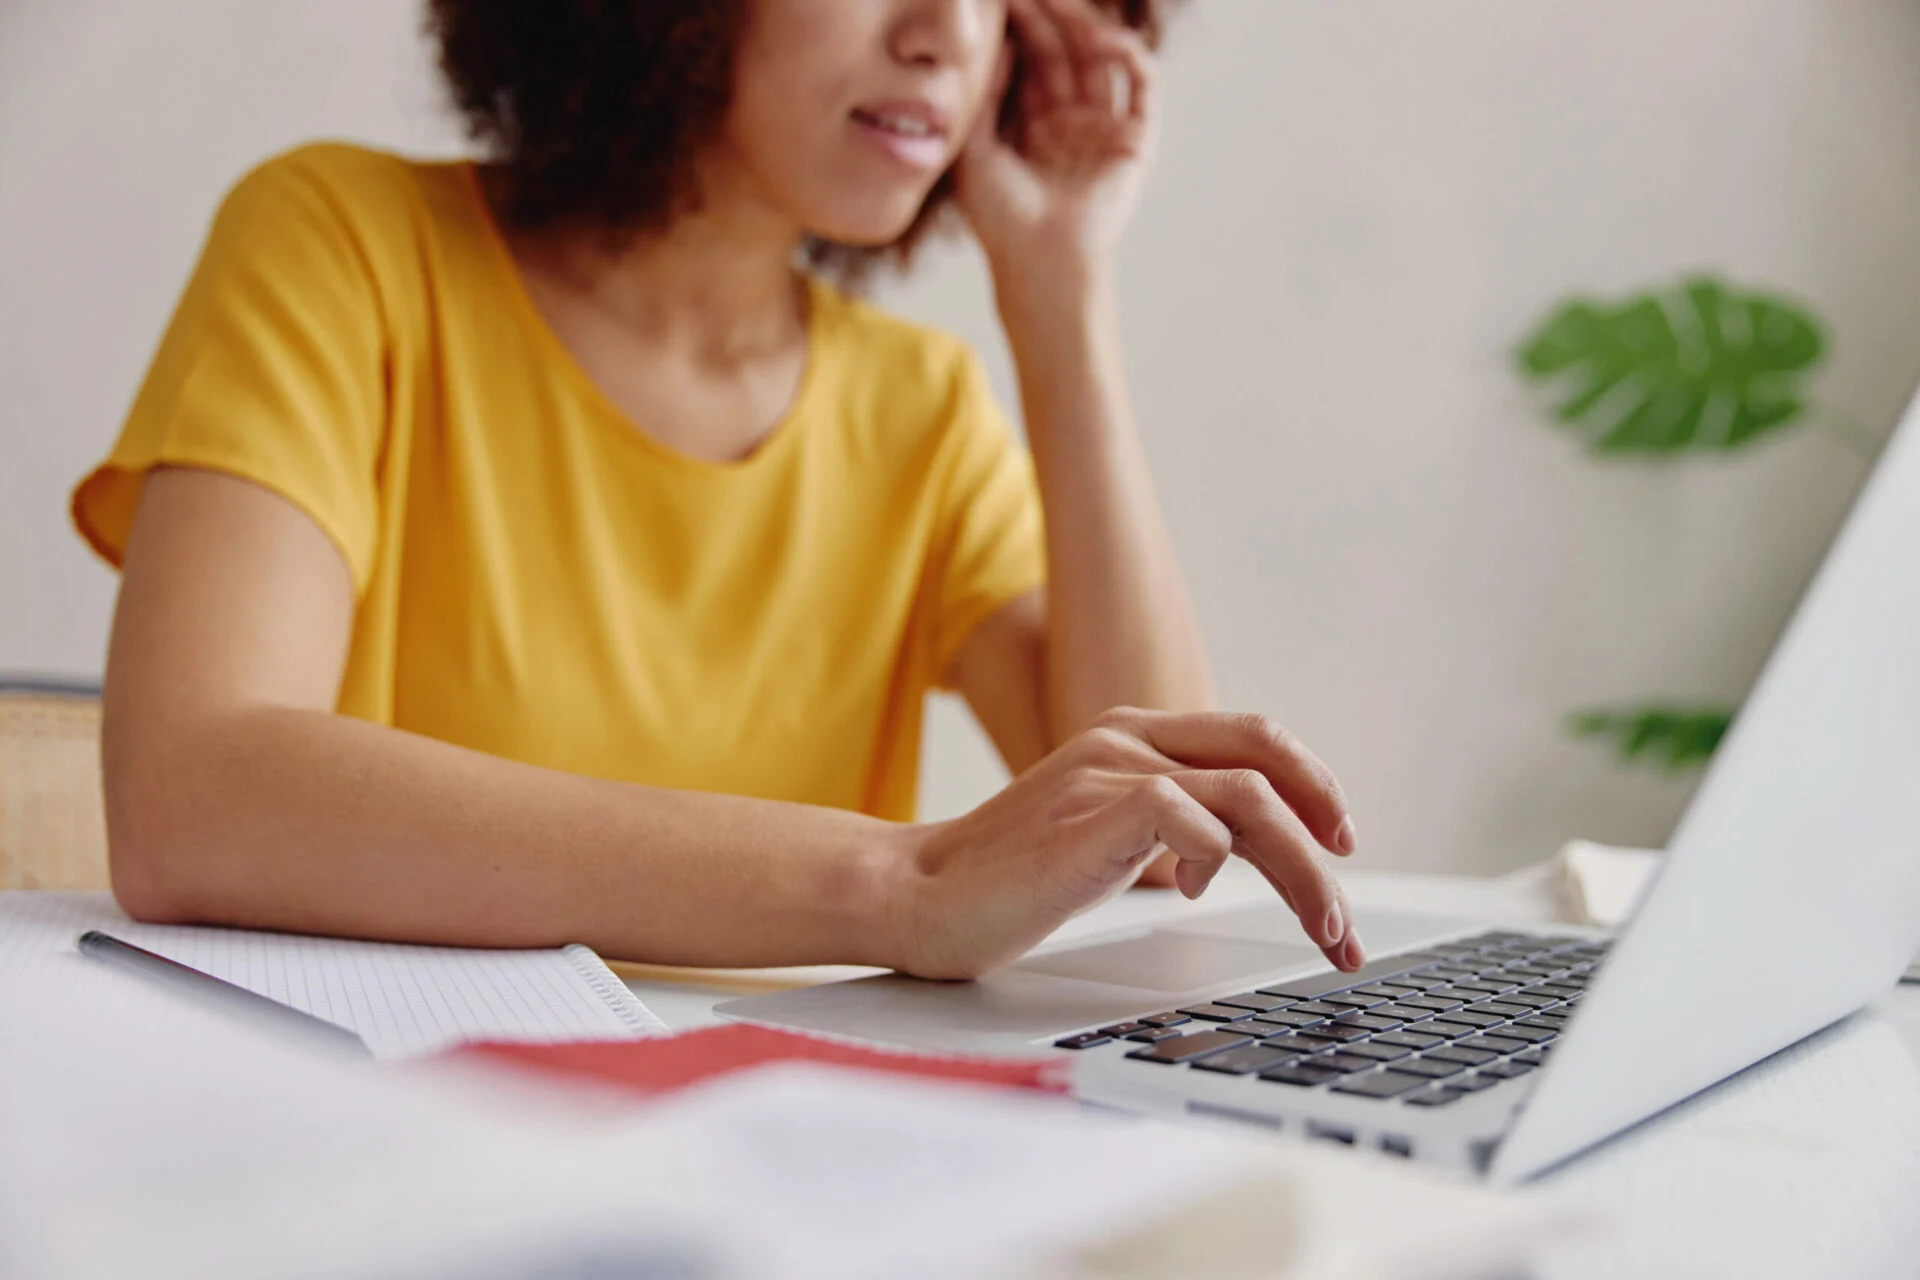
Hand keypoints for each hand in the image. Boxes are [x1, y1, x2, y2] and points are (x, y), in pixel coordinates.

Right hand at [885, 708, 1362, 979]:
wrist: (917, 895)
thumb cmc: (1005, 877)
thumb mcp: (1101, 834)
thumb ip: (1160, 823)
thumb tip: (1227, 854)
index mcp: (1129, 736)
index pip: (1249, 736)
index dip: (1310, 781)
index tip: (1339, 839)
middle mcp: (1125, 740)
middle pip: (1263, 758)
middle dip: (1325, 822)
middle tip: (1350, 890)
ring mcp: (1108, 771)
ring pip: (1247, 796)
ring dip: (1302, 869)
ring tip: (1323, 927)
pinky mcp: (1092, 814)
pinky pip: (1189, 818)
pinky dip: (1216, 859)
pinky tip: (1195, 894)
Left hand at [955, 0, 1155, 289]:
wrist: (1038, 262)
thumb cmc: (1001, 220)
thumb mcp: (974, 150)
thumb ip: (984, 98)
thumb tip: (997, 46)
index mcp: (1034, 126)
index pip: (1034, 62)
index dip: (1024, 28)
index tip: (1005, 1)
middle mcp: (1071, 123)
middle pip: (1067, 54)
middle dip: (1052, 17)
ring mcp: (1104, 129)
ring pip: (1102, 61)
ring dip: (1086, 26)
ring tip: (1062, 2)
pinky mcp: (1135, 140)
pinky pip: (1143, 86)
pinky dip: (1130, 56)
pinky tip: (1103, 38)